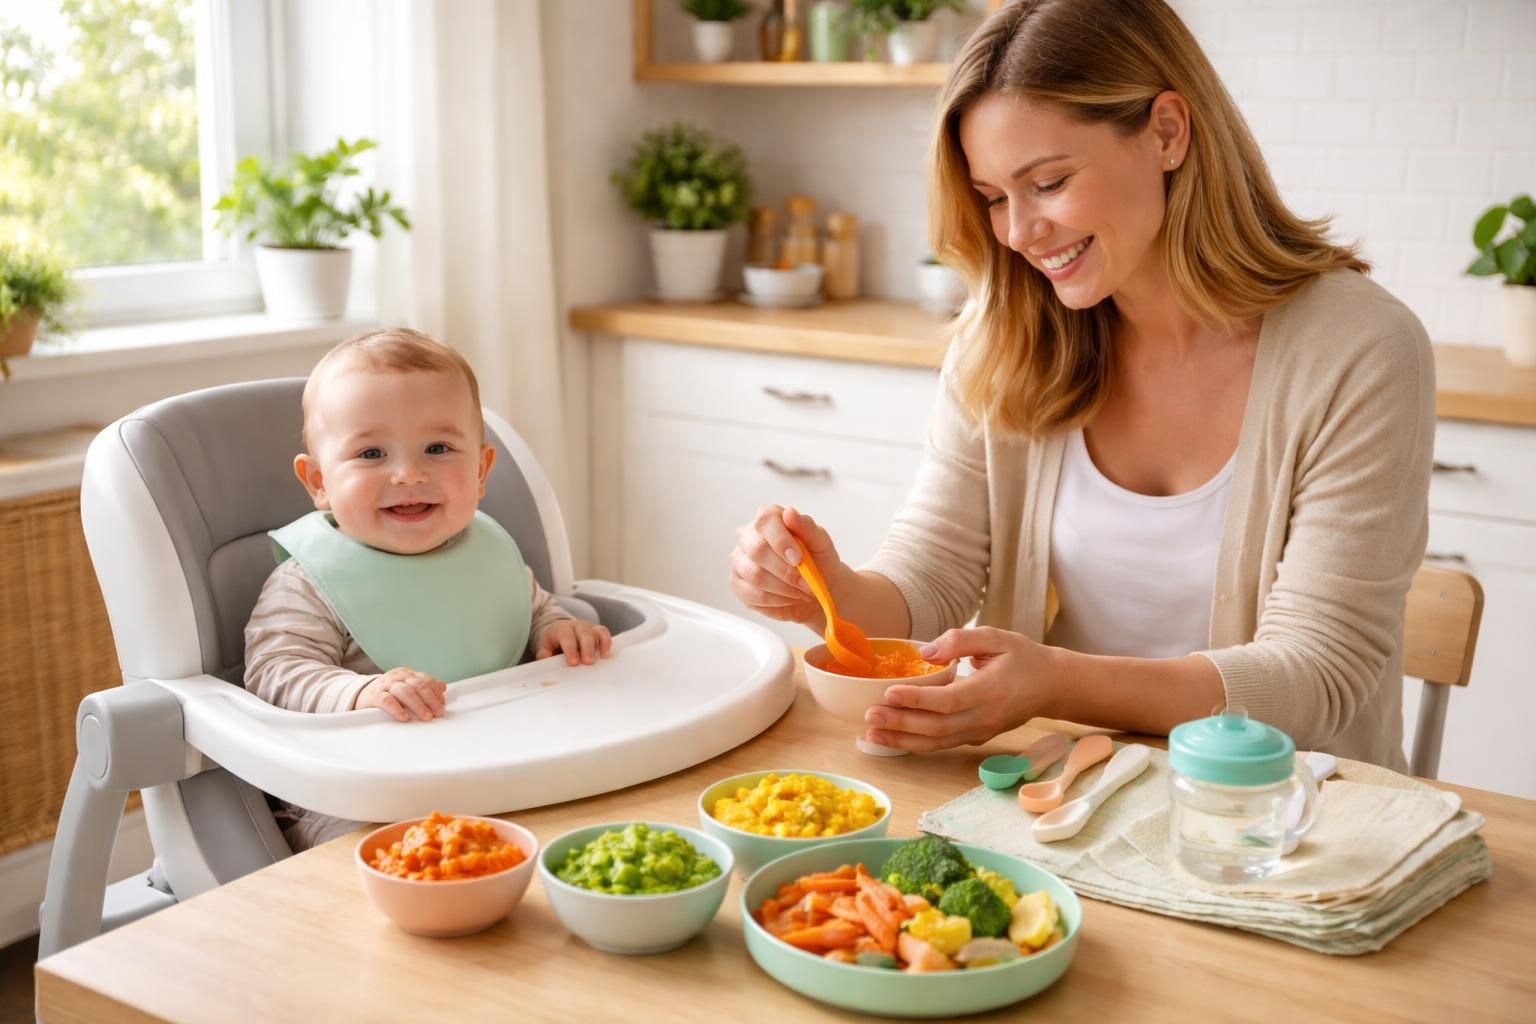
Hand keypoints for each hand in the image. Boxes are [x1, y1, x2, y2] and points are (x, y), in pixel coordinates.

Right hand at [356, 667, 446, 722]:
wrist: (361, 694)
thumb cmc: (387, 692)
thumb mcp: (406, 686)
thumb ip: (423, 686)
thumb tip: (443, 686)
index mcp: (406, 674)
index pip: (425, 680)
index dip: (435, 692)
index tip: (442, 705)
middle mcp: (397, 677)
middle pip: (417, 685)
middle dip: (430, 700)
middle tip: (438, 712)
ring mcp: (385, 685)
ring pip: (405, 692)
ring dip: (418, 705)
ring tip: (426, 717)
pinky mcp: (374, 695)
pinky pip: (387, 701)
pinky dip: (397, 709)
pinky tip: (404, 717)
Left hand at [535, 619, 612, 664]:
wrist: (559, 630)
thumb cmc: (553, 642)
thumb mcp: (544, 647)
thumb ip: (544, 655)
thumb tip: (547, 662)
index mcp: (561, 629)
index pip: (567, 637)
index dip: (570, 649)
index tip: (573, 662)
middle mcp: (576, 626)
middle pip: (584, 633)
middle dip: (587, 648)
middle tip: (588, 662)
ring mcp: (588, 628)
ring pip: (596, 632)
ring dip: (600, 645)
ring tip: (602, 658)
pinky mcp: (596, 632)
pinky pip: (604, 633)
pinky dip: (607, 642)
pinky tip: (606, 654)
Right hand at [729, 505, 841, 623]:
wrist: (816, 588)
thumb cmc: (818, 560)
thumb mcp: (821, 542)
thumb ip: (807, 527)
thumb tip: (789, 513)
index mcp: (768, 518)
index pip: (765, 521)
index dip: (781, 541)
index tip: (799, 559)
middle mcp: (748, 536)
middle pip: (757, 550)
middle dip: (785, 571)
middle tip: (806, 583)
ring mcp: (739, 560)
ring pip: (754, 575)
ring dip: (783, 588)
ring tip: (801, 592)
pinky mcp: (737, 584)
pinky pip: (752, 595)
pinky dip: (776, 601)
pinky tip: (789, 598)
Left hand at [862, 627, 1058, 752]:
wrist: (1052, 686)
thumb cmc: (1023, 657)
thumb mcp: (997, 637)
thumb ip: (961, 640)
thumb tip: (926, 653)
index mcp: (990, 690)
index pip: (948, 700)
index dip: (917, 699)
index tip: (889, 692)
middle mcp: (985, 717)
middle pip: (937, 727)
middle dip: (900, 724)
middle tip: (869, 716)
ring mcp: (981, 731)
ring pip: (937, 742)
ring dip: (902, 740)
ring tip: (871, 734)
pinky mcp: (976, 737)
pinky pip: (942, 745)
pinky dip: (915, 744)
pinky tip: (892, 738)